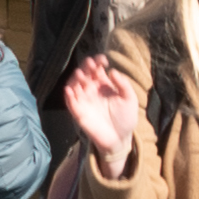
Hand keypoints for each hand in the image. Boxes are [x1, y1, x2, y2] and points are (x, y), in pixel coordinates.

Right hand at [60, 45, 145, 178]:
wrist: (120, 138)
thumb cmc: (125, 117)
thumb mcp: (129, 99)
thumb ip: (124, 85)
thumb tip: (113, 71)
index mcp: (103, 84)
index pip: (97, 69)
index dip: (97, 62)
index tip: (103, 60)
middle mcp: (91, 90)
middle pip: (84, 74)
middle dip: (85, 67)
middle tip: (90, 64)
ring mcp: (84, 100)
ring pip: (74, 85)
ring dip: (75, 79)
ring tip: (80, 74)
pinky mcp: (79, 112)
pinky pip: (70, 103)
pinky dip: (68, 96)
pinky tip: (70, 90)